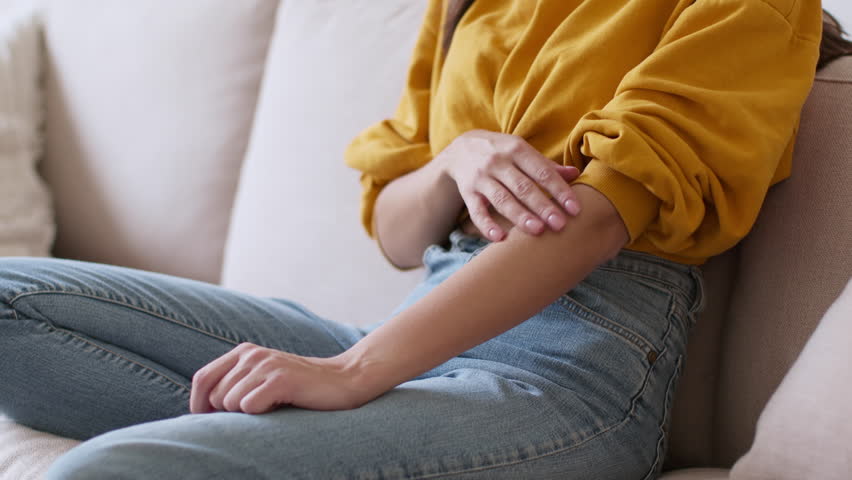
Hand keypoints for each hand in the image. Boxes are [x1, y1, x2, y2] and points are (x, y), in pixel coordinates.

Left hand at [190, 343, 374, 413]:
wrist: (343, 380)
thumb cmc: (299, 387)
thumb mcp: (262, 378)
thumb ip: (235, 384)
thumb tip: (200, 408)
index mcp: (243, 352)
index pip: (201, 379)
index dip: (198, 404)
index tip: (211, 420)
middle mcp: (251, 354)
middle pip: (215, 397)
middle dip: (230, 412)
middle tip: (258, 409)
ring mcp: (267, 365)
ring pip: (231, 403)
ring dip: (248, 413)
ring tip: (272, 405)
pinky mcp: (281, 379)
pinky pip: (249, 406)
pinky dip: (261, 413)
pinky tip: (280, 405)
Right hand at [438, 130, 581, 241]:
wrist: (461, 150)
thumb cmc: (501, 152)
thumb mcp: (521, 151)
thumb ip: (546, 165)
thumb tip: (575, 174)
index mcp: (517, 149)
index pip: (542, 172)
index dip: (559, 190)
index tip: (574, 209)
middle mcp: (498, 162)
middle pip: (523, 187)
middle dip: (542, 206)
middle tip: (560, 224)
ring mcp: (481, 178)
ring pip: (502, 199)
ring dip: (520, 216)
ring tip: (537, 231)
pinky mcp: (468, 192)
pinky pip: (476, 211)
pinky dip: (486, 226)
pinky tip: (499, 238)